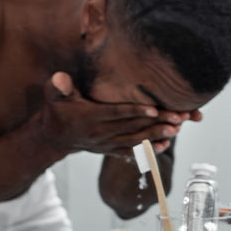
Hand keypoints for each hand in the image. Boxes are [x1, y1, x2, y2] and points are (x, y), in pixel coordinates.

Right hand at [38, 72, 190, 155]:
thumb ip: (59, 87)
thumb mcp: (54, 97)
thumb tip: (60, 78)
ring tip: (176, 130)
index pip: (115, 113)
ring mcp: (106, 144)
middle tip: (177, 117)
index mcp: (89, 117)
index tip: (153, 108)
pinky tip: (165, 145)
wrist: (54, 138)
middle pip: (131, 127)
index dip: (134, 111)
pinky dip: (148, 150)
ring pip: (135, 141)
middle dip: (155, 122)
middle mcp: (100, 133)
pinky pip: (131, 153)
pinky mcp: (111, 151)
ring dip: (156, 136)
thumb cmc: (58, 111)